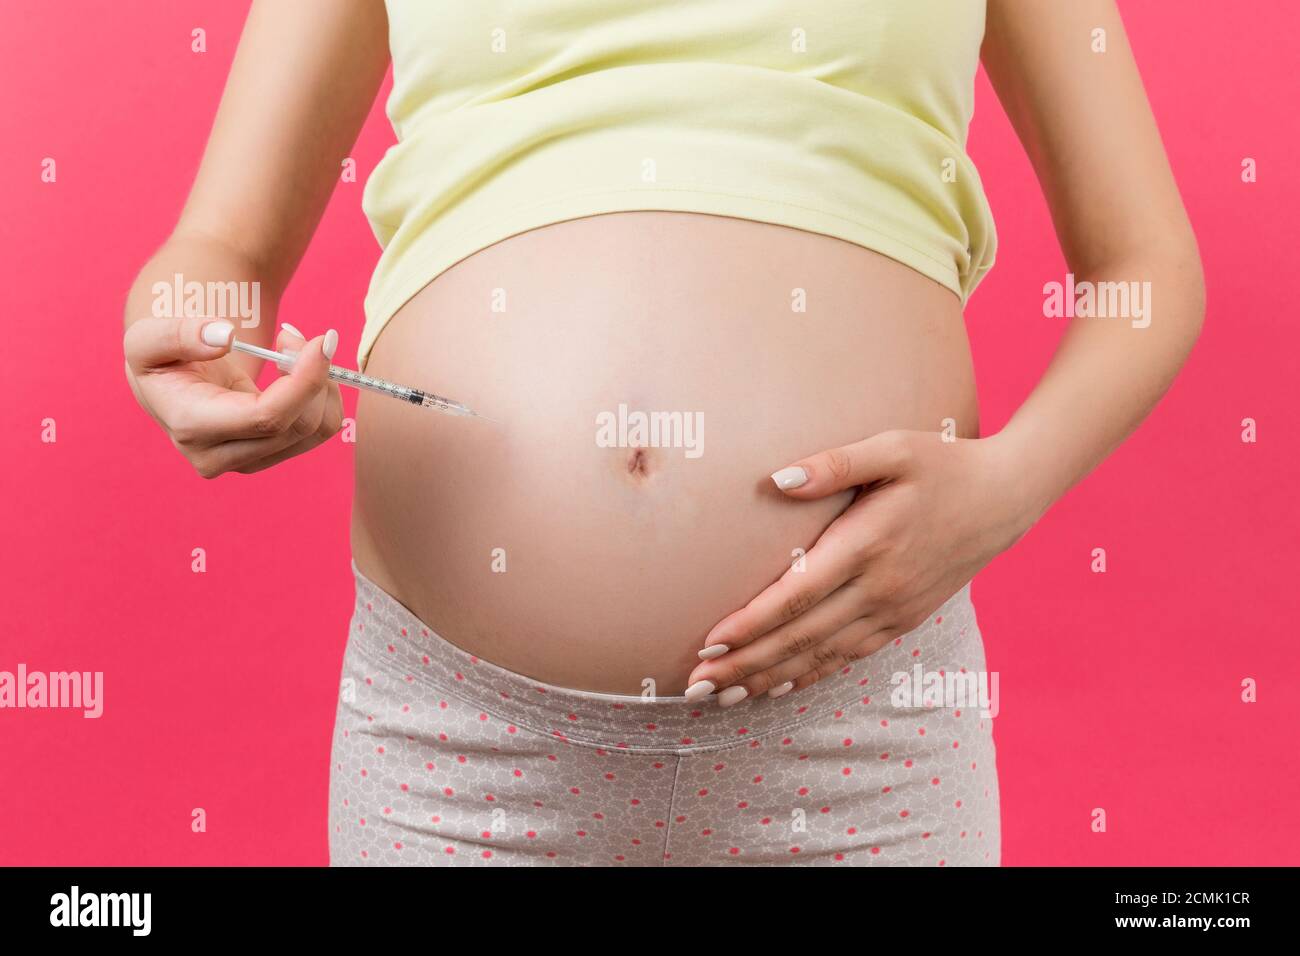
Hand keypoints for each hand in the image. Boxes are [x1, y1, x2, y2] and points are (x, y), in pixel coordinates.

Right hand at [124, 317, 342, 477]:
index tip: (321, 342)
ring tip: (293, 349)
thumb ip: (180, 334)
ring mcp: (245, 463)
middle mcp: (218, 456)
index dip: (303, 381)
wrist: (166, 387)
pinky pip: (316, 432)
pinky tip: (298, 371)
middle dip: (313, 374)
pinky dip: (321, 397)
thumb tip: (225, 337)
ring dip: (321, 384)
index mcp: (191, 427)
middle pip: (296, 426)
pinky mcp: (266, 457)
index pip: (266, 417)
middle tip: (295, 335)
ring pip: (313, 431)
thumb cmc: (160, 359)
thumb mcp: (148, 338)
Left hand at [685, 430, 1035, 705]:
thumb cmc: (942, 463)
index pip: (797, 595)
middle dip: (745, 664)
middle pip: (800, 637)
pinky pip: (849, 656)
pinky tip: (777, 688)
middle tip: (694, 685)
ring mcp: (893, 610)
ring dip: (769, 679)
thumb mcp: (893, 447)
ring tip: (723, 696)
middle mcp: (878, 588)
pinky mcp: (903, 620)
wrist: (1005, 498)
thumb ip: (835, 463)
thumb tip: (778, 479)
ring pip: (821, 656)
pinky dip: (810, 675)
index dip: (751, 624)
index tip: (708, 643)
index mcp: (867, 545)